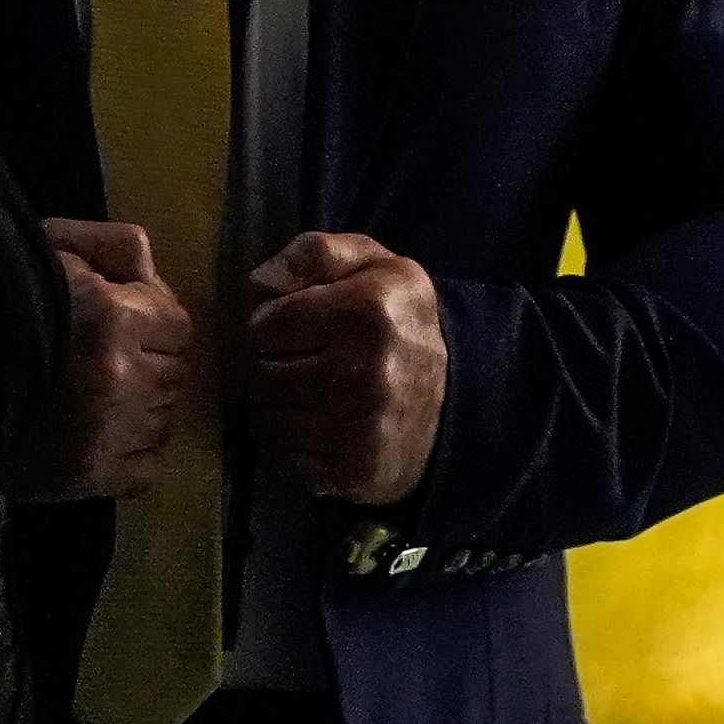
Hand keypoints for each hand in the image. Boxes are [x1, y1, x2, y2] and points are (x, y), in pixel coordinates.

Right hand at [19, 220, 192, 501]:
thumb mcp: (45, 252)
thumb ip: (106, 247)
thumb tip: (146, 265)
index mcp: (110, 316)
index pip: (176, 324)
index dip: (150, 322)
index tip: (120, 326)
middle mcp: (121, 374)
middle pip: (173, 373)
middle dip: (146, 365)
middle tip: (101, 364)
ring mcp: (110, 431)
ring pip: (162, 419)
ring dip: (137, 409)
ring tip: (94, 402)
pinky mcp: (92, 475)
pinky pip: (146, 467)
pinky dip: (129, 454)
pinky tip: (97, 438)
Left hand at [242, 232, 446, 505]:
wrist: (463, 395)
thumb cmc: (399, 321)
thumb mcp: (373, 264)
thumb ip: (314, 252)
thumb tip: (259, 282)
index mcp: (367, 312)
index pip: (263, 325)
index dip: (272, 325)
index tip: (296, 328)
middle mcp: (366, 372)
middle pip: (259, 376)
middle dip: (270, 368)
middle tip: (301, 365)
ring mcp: (362, 428)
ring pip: (266, 422)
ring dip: (276, 410)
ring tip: (311, 397)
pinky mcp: (358, 471)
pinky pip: (285, 462)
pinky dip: (292, 450)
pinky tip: (320, 432)